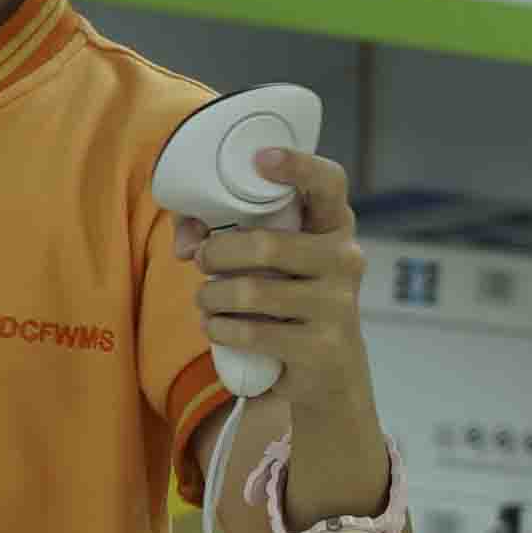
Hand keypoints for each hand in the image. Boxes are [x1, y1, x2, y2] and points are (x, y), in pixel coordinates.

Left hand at [197, 151, 380, 433]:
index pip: (328, 183)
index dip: (297, 165)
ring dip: (211, 296)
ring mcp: (338, 306)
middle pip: (265, 244)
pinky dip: (220, 329)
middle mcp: (346, 260)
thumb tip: (185, 242)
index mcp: (334, 226)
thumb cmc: (289, 300)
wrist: (330, 373)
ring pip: (250, 291)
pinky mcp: (321, 348)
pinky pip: (250, 333)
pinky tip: (218, 327)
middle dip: (216, 253)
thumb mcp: (272, 262)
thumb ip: (225, 234)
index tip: (260, 159)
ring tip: (207, 300)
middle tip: (202, 260)